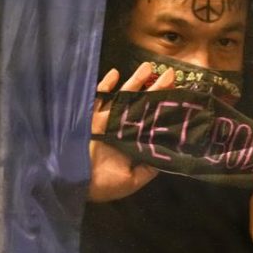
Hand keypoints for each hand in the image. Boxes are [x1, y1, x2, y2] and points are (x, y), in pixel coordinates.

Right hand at [87, 63, 174, 201]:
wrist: (71, 184)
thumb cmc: (104, 185)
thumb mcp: (133, 180)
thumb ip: (149, 168)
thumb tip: (167, 156)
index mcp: (133, 142)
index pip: (153, 121)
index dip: (165, 109)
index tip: (180, 96)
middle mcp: (122, 128)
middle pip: (142, 104)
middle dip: (156, 89)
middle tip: (171, 74)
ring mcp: (106, 121)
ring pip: (123, 97)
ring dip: (135, 81)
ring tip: (148, 66)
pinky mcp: (89, 118)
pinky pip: (97, 98)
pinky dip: (105, 86)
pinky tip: (115, 73)